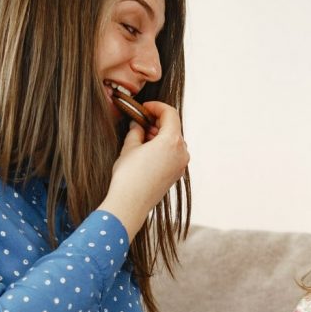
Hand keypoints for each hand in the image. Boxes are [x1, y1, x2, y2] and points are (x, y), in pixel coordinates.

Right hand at [99, 102, 188, 238]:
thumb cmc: (129, 176)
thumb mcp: (129, 147)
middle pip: (173, 127)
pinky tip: (146, 151)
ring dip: (159, 135)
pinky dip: (162, 148)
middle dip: (157, 122)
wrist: (130, 204)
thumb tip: (137, 125)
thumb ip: (136, 131)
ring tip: (141, 138)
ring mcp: (181, 165)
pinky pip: (173, 154)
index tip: (144, 108)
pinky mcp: (177, 174)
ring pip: (174, 141)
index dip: (156, 107)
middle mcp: (182, 152)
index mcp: (172, 141)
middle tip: (140, 122)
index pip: (170, 114)